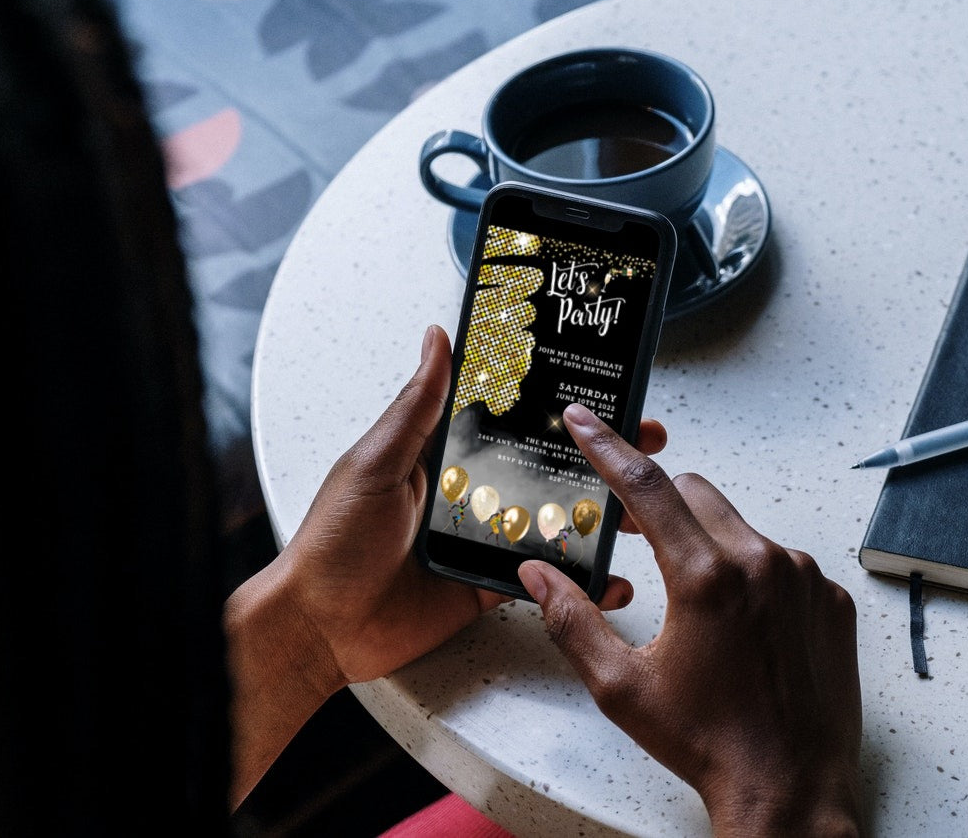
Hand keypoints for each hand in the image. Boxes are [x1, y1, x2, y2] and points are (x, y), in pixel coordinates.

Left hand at [274, 325, 664, 685]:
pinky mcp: (491, 585)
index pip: (515, 417)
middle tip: (647, 442)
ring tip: (642, 511)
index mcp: (446, 453)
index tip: (605, 388)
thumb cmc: (333, 540)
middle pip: (548, 466)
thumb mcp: (377, 462)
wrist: (320, 628)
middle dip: (601, 456)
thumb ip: (416, 407)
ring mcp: (486, 539)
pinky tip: (612, 578)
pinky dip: (580, 581)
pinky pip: (544, 580)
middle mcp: (473, 491)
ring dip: (601, 515)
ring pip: (555, 521)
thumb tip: (438, 338)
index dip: (560, 405)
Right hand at [519, 404, 861, 836]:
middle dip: (659, 503)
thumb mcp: (621, 685)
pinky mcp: (830, 599)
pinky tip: (741, 626)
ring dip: (708, 544)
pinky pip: (782, 562)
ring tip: (695, 606)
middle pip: (696, 493)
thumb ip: (571, 619)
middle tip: (633, 533)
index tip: (587, 419)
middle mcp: (763, 563)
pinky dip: (754, 575)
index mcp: (706, 577)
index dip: (608, 447)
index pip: (646, 487)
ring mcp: (804, 579)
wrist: (788, 787)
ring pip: (740, 527)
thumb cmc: (708, 741)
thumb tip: (537, 575)